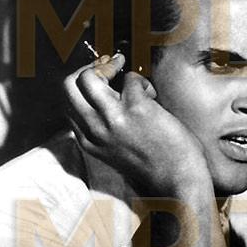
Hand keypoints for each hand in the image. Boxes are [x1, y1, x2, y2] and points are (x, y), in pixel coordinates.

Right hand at [64, 55, 209, 198]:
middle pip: (68, 85)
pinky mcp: (137, 108)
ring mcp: (114, 118)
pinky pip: (131, 79)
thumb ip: (105, 132)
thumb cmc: (156, 166)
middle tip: (108, 68)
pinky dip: (142, 82)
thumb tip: (107, 100)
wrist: (178, 179)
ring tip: (126, 75)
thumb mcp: (117, 154)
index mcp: (89, 142)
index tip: (99, 80)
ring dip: (108, 66)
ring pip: (89, 76)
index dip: (82, 87)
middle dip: (87, 69)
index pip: (67, 104)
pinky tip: (153, 97)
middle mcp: (96, 129)